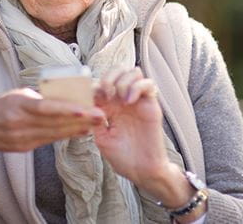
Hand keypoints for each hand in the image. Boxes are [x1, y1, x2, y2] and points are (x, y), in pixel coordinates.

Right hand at [0, 88, 103, 153]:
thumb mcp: (17, 93)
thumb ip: (38, 96)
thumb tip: (63, 94)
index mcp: (17, 106)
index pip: (46, 108)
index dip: (66, 109)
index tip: (86, 108)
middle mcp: (20, 124)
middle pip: (55, 123)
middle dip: (80, 120)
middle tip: (102, 115)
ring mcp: (22, 138)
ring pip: (55, 133)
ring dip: (77, 128)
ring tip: (96, 123)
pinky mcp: (24, 148)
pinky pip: (49, 140)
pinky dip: (66, 135)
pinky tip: (80, 131)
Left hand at [91, 67, 168, 182]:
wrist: (142, 171)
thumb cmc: (122, 157)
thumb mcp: (102, 139)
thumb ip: (95, 120)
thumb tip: (90, 103)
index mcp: (109, 107)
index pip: (101, 83)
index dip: (94, 85)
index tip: (91, 97)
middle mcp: (123, 100)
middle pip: (118, 71)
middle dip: (109, 76)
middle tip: (106, 93)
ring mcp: (138, 101)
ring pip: (133, 72)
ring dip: (123, 81)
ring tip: (120, 98)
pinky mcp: (151, 105)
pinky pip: (148, 84)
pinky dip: (137, 86)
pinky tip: (129, 101)